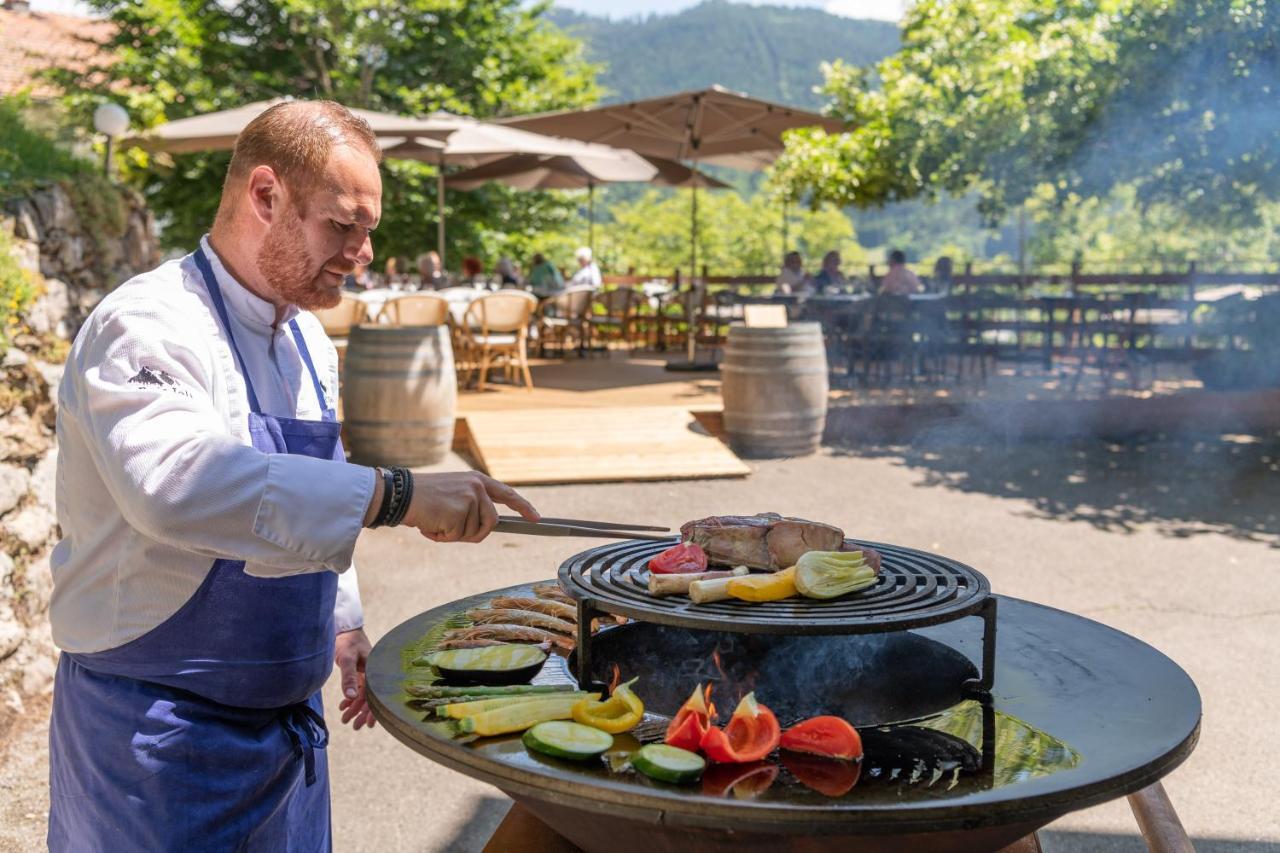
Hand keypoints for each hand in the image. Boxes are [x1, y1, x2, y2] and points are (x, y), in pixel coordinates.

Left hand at [335, 628, 375, 730]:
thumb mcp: (347, 659)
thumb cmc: (347, 642)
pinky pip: (356, 689)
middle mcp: (373, 674)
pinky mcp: (359, 672)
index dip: (373, 710)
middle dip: (362, 713)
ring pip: (362, 695)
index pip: (375, 695)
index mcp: (375, 671)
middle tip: (354, 727)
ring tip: (345, 720)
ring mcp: (366, 673)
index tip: (369, 724)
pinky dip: (350, 699)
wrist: (344, 629)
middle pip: (370, 698)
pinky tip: (343, 706)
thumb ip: (348, 677)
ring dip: (355, 708)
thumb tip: (351, 696)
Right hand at [401, 471, 538, 542]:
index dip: (523, 507)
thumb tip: (487, 527)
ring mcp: (470, 499)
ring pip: (474, 532)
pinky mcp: (460, 511)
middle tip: (450, 531)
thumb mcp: (454, 493)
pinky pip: (458, 537)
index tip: (536, 518)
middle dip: (474, 533)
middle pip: (491, 522)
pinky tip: (430, 525)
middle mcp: (477, 487)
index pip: (507, 494)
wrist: (401, 495)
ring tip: (436, 522)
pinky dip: (442, 537)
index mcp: (477, 480)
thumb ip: (472, 505)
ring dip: (454, 535)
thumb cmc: (424, 498)